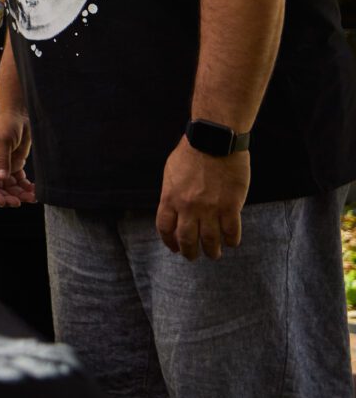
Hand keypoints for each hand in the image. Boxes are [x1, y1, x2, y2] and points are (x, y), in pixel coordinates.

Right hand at [0, 104, 37, 207]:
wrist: (17, 110)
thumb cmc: (3, 121)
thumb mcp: (1, 140)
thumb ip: (1, 160)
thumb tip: (2, 179)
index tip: (3, 202)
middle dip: (8, 196)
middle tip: (19, 202)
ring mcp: (4, 165)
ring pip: (10, 186)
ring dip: (19, 193)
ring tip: (32, 197)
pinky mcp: (16, 163)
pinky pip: (20, 180)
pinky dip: (26, 187)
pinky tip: (34, 191)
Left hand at [156, 140, 247, 259]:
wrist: (214, 141)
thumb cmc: (191, 153)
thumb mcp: (171, 173)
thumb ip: (171, 193)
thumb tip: (172, 209)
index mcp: (170, 198)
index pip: (165, 228)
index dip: (170, 242)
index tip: (175, 248)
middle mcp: (188, 207)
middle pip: (186, 239)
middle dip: (190, 252)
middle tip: (194, 257)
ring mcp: (210, 208)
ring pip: (210, 240)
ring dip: (212, 251)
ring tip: (214, 254)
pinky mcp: (231, 206)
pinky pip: (231, 232)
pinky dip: (231, 240)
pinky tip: (231, 242)